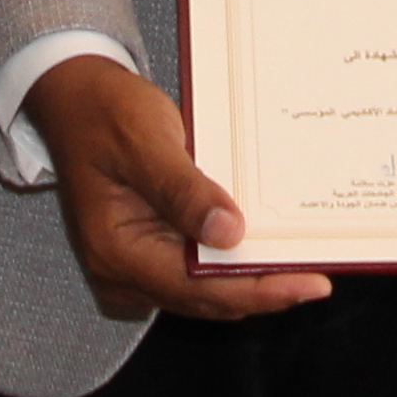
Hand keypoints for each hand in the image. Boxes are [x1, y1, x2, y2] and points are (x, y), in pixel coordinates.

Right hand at [21, 56, 334, 323]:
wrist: (77, 98)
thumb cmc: (106, 112)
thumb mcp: (146, 141)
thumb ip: (184, 190)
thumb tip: (230, 235)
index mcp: (116, 250)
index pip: (197, 288)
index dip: (257, 290)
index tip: (308, 284)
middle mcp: (122, 271)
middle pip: (206, 298)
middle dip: (264, 290)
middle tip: (319, 278)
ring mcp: (135, 266)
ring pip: (205, 291)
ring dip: (252, 280)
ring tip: (305, 266)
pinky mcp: (149, 252)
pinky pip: (198, 271)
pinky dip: (233, 265)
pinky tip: (268, 249)